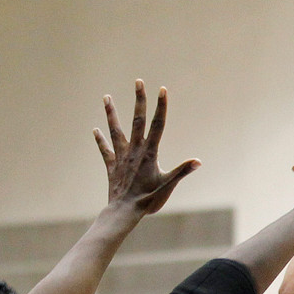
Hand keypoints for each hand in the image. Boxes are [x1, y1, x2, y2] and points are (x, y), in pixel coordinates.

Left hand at [94, 80, 199, 214]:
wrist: (124, 212)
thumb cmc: (148, 200)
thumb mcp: (167, 185)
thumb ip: (182, 171)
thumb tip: (198, 161)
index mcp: (149, 153)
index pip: (157, 125)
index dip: (160, 107)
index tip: (162, 89)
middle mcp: (134, 150)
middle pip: (137, 120)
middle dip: (139, 100)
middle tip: (138, 81)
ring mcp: (121, 157)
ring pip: (116, 130)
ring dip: (111, 113)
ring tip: (106, 97)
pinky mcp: (112, 166)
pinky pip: (105, 150)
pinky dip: (100, 140)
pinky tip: (95, 130)